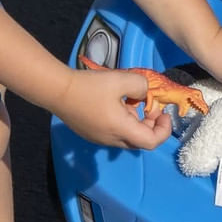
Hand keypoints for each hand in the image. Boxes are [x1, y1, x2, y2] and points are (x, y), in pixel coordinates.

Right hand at [52, 67, 172, 148]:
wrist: (57, 90)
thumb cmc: (91, 86)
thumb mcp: (122, 79)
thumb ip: (142, 86)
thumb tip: (146, 93)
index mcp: (121, 130)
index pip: (151, 142)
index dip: (164, 130)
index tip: (164, 113)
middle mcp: (112, 140)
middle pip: (141, 141)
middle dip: (151, 125)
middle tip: (149, 105)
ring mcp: (100, 139)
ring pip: (127, 137)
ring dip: (137, 123)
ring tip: (133, 102)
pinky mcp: (91, 134)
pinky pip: (115, 134)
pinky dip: (124, 123)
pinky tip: (117, 105)